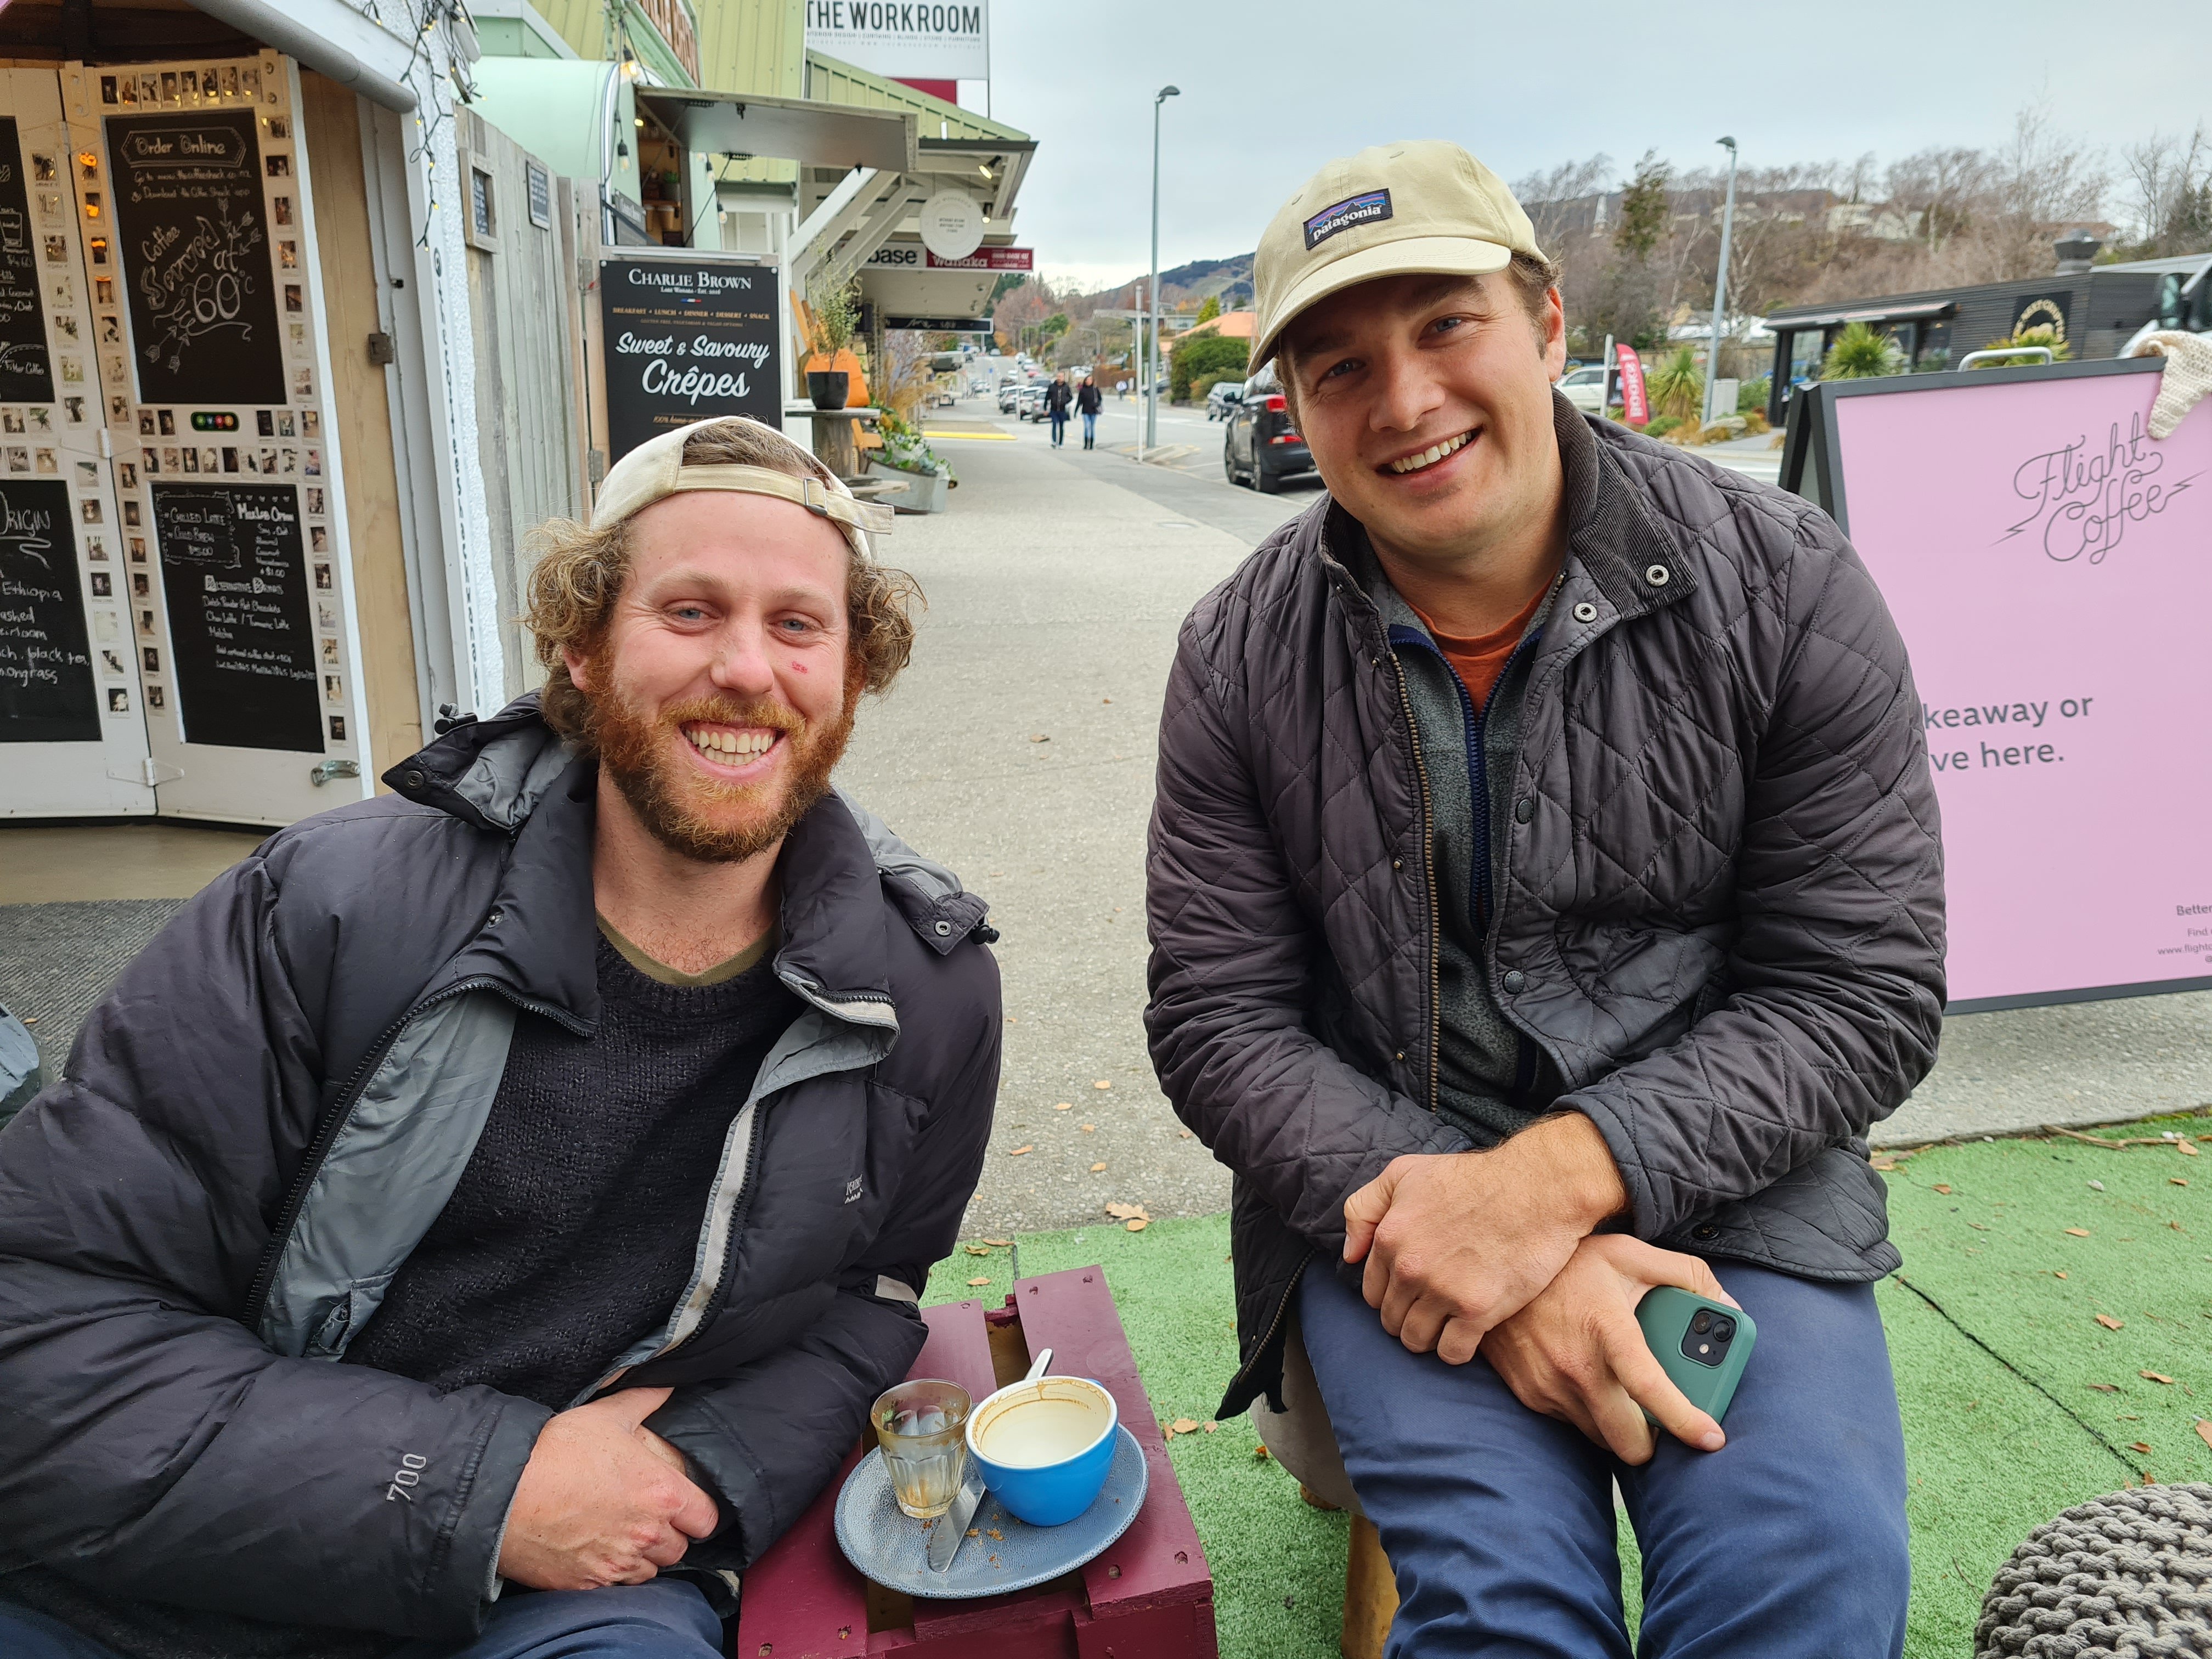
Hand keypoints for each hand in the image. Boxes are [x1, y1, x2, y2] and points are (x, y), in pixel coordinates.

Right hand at [496, 1387, 719, 1590]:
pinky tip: (594, 1550)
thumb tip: (668, 1384)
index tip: (683, 1506)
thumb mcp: (607, 1415)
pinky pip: (615, 1587)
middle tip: (644, 1516)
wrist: (504, 1494)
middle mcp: (646, 1534)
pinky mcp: (587, 1584)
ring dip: (641, 1556)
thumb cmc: (558, 1451)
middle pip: (678, 1548)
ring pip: (649, 1570)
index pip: (706, 1519)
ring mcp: (617, 1564)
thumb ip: (645, 1400)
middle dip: (667, 1534)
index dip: (697, 1512)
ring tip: (618, 1533)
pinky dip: (611, 1573)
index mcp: (661, 1493)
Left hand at [1342, 1114, 1627, 1363]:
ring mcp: (1443, 1290)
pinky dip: (1457, 1349)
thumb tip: (1349, 1255)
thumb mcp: (1404, 1172)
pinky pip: (1452, 1353)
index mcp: (1389, 1237)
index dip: (1392, 1295)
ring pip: (1417, 1340)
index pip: (1372, 1292)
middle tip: (1435, 1308)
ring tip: (1450, 1322)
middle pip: (1392, 1320)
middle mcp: (1409, 1267)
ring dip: (1430, 1337)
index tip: (1413, 1292)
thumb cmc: (1473, 1178)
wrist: (1537, 1187)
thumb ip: (1365, 1209)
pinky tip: (1469, 1333)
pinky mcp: (1478, 1310)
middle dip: (1409, 1317)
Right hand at [1478, 1233, 1733, 1462]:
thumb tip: (1728, 1305)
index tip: (1711, 1438)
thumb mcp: (1629, 1254)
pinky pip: (1571, 1421)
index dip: (1685, 1419)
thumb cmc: (1568, 1262)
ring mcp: (1548, 1385)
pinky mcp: (1529, 1393)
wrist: (1493, 1264)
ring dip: (1617, 1424)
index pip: (1649, 1387)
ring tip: (1622, 1389)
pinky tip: (1587, 1377)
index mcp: (1607, 1330)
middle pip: (1627, 1440)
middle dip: (1651, 1441)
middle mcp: (1574, 1365)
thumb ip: (1685, 1274)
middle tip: (1660, 1418)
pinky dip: (1587, 1411)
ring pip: (1599, 1435)